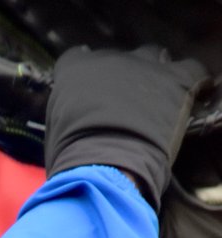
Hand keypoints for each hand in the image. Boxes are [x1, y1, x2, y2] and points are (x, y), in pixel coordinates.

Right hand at [46, 46, 209, 208]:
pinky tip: (189, 95)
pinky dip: (191, 82)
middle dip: (119, 80)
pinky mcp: (173, 80)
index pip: (77, 59)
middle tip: (121, 108)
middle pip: (117, 61)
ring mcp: (142, 67)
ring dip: (152, 78)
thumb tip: (77, 120)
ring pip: (153, 59)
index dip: (84, 77)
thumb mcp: (57, 135)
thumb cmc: (72, 161)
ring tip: (153, 102)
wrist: (103, 168)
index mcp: (74, 71)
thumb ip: (68, 115)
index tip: (87, 92)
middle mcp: (108, 60)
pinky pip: (190, 71)